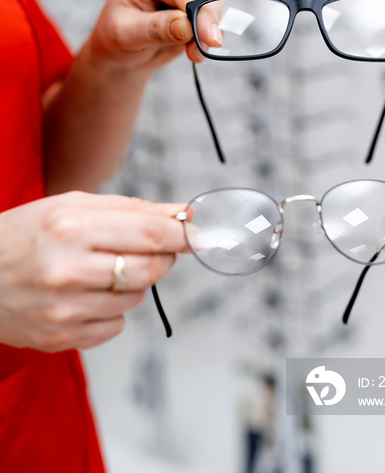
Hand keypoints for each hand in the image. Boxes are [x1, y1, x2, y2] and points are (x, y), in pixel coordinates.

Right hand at [0, 192, 191, 351]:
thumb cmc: (26, 233)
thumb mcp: (73, 205)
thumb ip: (134, 209)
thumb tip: (184, 215)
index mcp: (70, 226)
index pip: (150, 234)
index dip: (183, 236)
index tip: (198, 236)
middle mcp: (67, 269)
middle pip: (150, 269)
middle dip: (163, 257)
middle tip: (151, 248)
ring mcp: (63, 309)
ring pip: (136, 298)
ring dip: (133, 281)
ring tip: (103, 268)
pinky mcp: (61, 338)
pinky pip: (116, 325)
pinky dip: (112, 308)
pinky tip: (86, 293)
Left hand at [88, 0, 229, 69]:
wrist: (124, 45)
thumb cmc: (118, 34)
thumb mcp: (126, 35)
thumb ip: (156, 29)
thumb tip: (187, 26)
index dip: (201, 12)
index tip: (210, 40)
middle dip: (210, 19)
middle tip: (201, 51)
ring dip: (213, 27)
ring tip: (193, 52)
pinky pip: (219, 9)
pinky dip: (213, 30)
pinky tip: (195, 46)